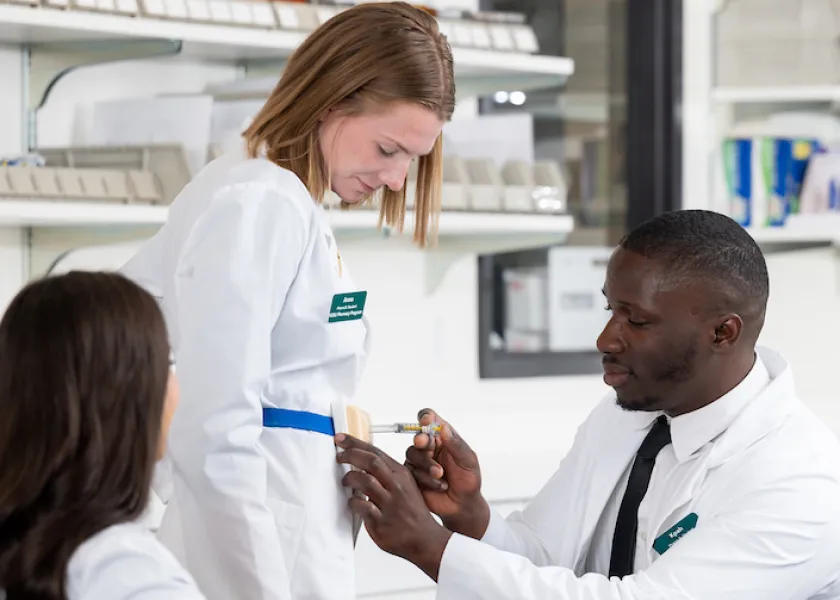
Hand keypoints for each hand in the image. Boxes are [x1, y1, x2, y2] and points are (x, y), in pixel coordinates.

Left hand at [335, 433, 453, 580]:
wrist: (425, 538)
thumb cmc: (411, 511)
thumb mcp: (405, 485)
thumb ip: (386, 473)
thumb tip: (362, 461)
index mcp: (401, 474)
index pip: (376, 452)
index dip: (355, 443)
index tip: (340, 439)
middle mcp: (396, 486)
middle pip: (371, 462)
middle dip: (350, 455)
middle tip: (339, 456)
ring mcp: (389, 504)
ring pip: (365, 481)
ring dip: (350, 478)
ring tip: (345, 481)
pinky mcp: (381, 521)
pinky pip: (362, 506)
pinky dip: (353, 502)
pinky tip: (352, 502)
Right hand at [404, 409, 489, 539]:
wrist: (463, 505)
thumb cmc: (468, 481)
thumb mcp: (468, 461)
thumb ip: (456, 444)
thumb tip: (443, 428)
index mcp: (442, 438)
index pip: (430, 420)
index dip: (426, 417)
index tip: (427, 421)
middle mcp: (429, 447)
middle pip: (417, 436)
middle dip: (421, 440)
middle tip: (424, 443)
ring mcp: (419, 462)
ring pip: (412, 454)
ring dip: (427, 464)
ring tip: (441, 474)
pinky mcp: (412, 476)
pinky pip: (412, 472)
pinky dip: (426, 479)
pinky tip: (440, 485)